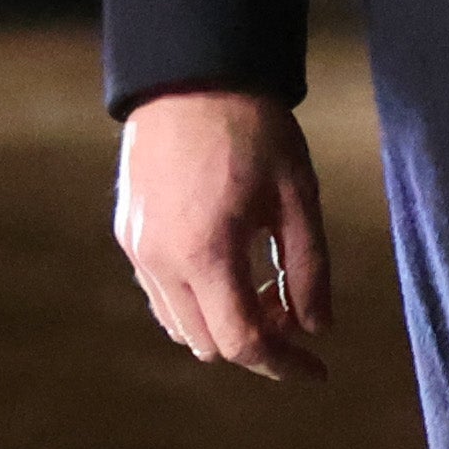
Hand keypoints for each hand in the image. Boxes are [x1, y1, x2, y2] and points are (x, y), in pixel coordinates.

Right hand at [114, 89, 332, 378]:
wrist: (192, 76)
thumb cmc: (255, 131)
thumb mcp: (298, 198)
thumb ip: (309, 269)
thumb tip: (317, 328)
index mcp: (206, 254)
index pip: (242, 341)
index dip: (284, 365)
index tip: (318, 371)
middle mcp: (160, 261)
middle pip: (209, 342)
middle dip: (258, 344)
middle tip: (298, 321)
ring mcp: (138, 248)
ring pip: (180, 325)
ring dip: (224, 326)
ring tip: (268, 295)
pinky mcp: (129, 233)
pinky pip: (161, 295)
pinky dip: (197, 304)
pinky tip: (232, 277)